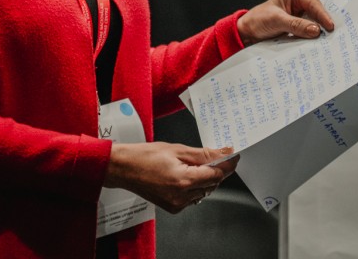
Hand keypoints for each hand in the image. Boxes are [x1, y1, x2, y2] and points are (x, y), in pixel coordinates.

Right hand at [104, 142, 238, 213]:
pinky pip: (193, 197)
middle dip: (216, 169)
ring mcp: (177, 204)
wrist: (123, 168)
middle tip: (215, 155)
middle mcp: (181, 196)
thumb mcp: (178, 149)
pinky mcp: (172, 207)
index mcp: (184, 181)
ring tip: (195, 163)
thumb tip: (224, 153)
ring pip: (204, 191)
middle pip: (212, 184)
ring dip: (205, 178)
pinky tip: (187, 174)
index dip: (228, 164)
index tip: (233, 156)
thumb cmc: (144, 156)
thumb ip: (204, 154)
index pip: (216, 174)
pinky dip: (195, 186)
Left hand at [237, 0, 334, 45]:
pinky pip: (310, 31)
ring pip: (316, 22)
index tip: (330, 26)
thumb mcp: (277, 21)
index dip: (322, 15)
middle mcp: (300, 1)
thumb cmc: (258, 19)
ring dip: (320, 31)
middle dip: (324, 23)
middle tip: (334, 35)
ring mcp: (301, 14)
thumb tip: (316, 30)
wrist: (248, 32)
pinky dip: (314, 37)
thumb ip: (296, 25)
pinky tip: (320, 44)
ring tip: (330, 41)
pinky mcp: (300, 26)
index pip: (313, 3)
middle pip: (317, 12)